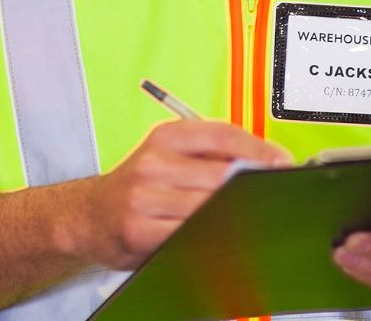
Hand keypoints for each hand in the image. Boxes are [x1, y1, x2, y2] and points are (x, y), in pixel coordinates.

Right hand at [69, 120, 291, 270]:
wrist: (89, 215)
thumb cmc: (138, 185)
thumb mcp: (168, 155)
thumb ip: (211, 154)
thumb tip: (266, 159)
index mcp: (167, 136)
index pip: (222, 134)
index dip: (258, 148)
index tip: (280, 161)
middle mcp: (155, 162)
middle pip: (220, 173)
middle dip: (251, 185)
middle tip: (272, 191)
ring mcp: (145, 197)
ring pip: (208, 206)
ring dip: (235, 213)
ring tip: (251, 214)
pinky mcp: (141, 229)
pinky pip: (189, 233)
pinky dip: (211, 235)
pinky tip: (222, 234)